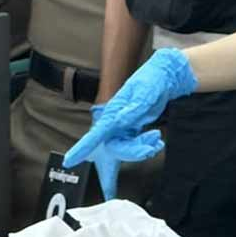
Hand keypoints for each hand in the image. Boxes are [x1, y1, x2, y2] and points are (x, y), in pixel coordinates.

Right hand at [64, 48, 195, 198]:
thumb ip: (132, 109)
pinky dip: (148, 146)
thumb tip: (119, 121)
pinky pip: (136, 146)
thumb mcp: (143, 94)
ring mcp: (125, 126)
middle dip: (132, 152)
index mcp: (113, 113)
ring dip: (142, 149)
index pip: (95, 134)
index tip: (70, 160)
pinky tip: (157, 142)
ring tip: (156, 139)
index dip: (82, 148)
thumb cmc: (152, 80)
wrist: (165, 76)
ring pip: (127, 149)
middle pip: (115, 147)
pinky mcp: (134, 129)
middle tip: (149, 149)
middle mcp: (115, 122)